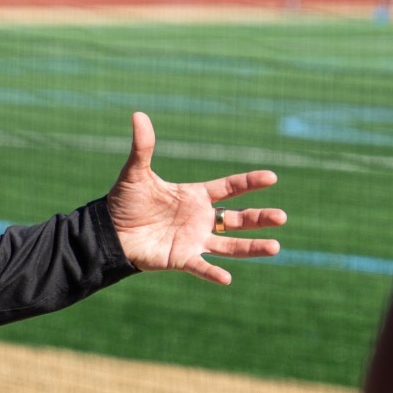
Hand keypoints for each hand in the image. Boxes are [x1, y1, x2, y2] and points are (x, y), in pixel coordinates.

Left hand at [105, 112, 285, 283]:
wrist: (109, 231)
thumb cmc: (125, 202)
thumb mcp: (136, 173)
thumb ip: (142, 147)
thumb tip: (138, 114)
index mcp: (196, 196)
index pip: (230, 187)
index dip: (250, 182)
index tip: (271, 177)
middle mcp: (201, 219)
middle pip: (238, 218)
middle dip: (260, 218)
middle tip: (282, 217)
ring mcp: (194, 240)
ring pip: (230, 245)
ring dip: (252, 247)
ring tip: (276, 246)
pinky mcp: (181, 258)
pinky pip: (201, 266)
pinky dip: (212, 272)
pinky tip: (227, 278)